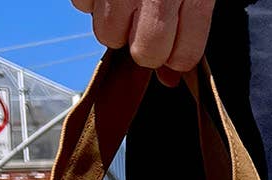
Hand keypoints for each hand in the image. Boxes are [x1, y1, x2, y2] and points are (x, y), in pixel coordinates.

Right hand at [71, 0, 213, 83]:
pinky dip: (92, 2)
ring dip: (115, 27)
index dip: (179, 58)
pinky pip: (82, 6)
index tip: (175, 49)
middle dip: (146, 48)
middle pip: (146, 54)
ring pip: (108, 35)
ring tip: (126, 4)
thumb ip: (189, 29)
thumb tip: (169, 80)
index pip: (184, 56)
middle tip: (147, 24)